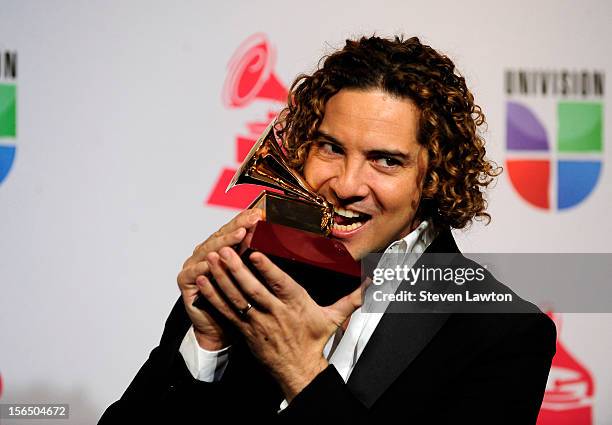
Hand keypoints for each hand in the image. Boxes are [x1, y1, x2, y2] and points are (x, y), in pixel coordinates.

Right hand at [176, 209, 262, 349]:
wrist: (220, 328)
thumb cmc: (238, 302)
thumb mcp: (251, 276)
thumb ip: (257, 258)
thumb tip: (279, 240)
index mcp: (221, 249)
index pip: (233, 230)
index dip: (245, 221)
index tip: (260, 214)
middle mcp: (206, 253)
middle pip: (221, 236)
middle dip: (237, 227)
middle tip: (251, 220)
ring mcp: (194, 265)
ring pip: (209, 249)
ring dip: (224, 243)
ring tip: (238, 235)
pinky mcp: (185, 281)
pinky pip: (194, 272)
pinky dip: (203, 266)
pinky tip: (212, 260)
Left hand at [199, 247, 362, 400]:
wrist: (298, 368)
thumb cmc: (313, 340)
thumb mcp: (334, 317)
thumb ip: (351, 297)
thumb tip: (370, 282)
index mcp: (296, 305)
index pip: (281, 284)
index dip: (268, 269)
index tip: (256, 253)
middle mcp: (275, 313)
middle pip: (253, 289)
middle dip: (236, 269)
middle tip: (223, 250)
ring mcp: (258, 322)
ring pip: (236, 299)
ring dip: (221, 279)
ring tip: (210, 261)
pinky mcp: (246, 330)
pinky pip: (227, 312)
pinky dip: (214, 297)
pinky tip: (203, 283)